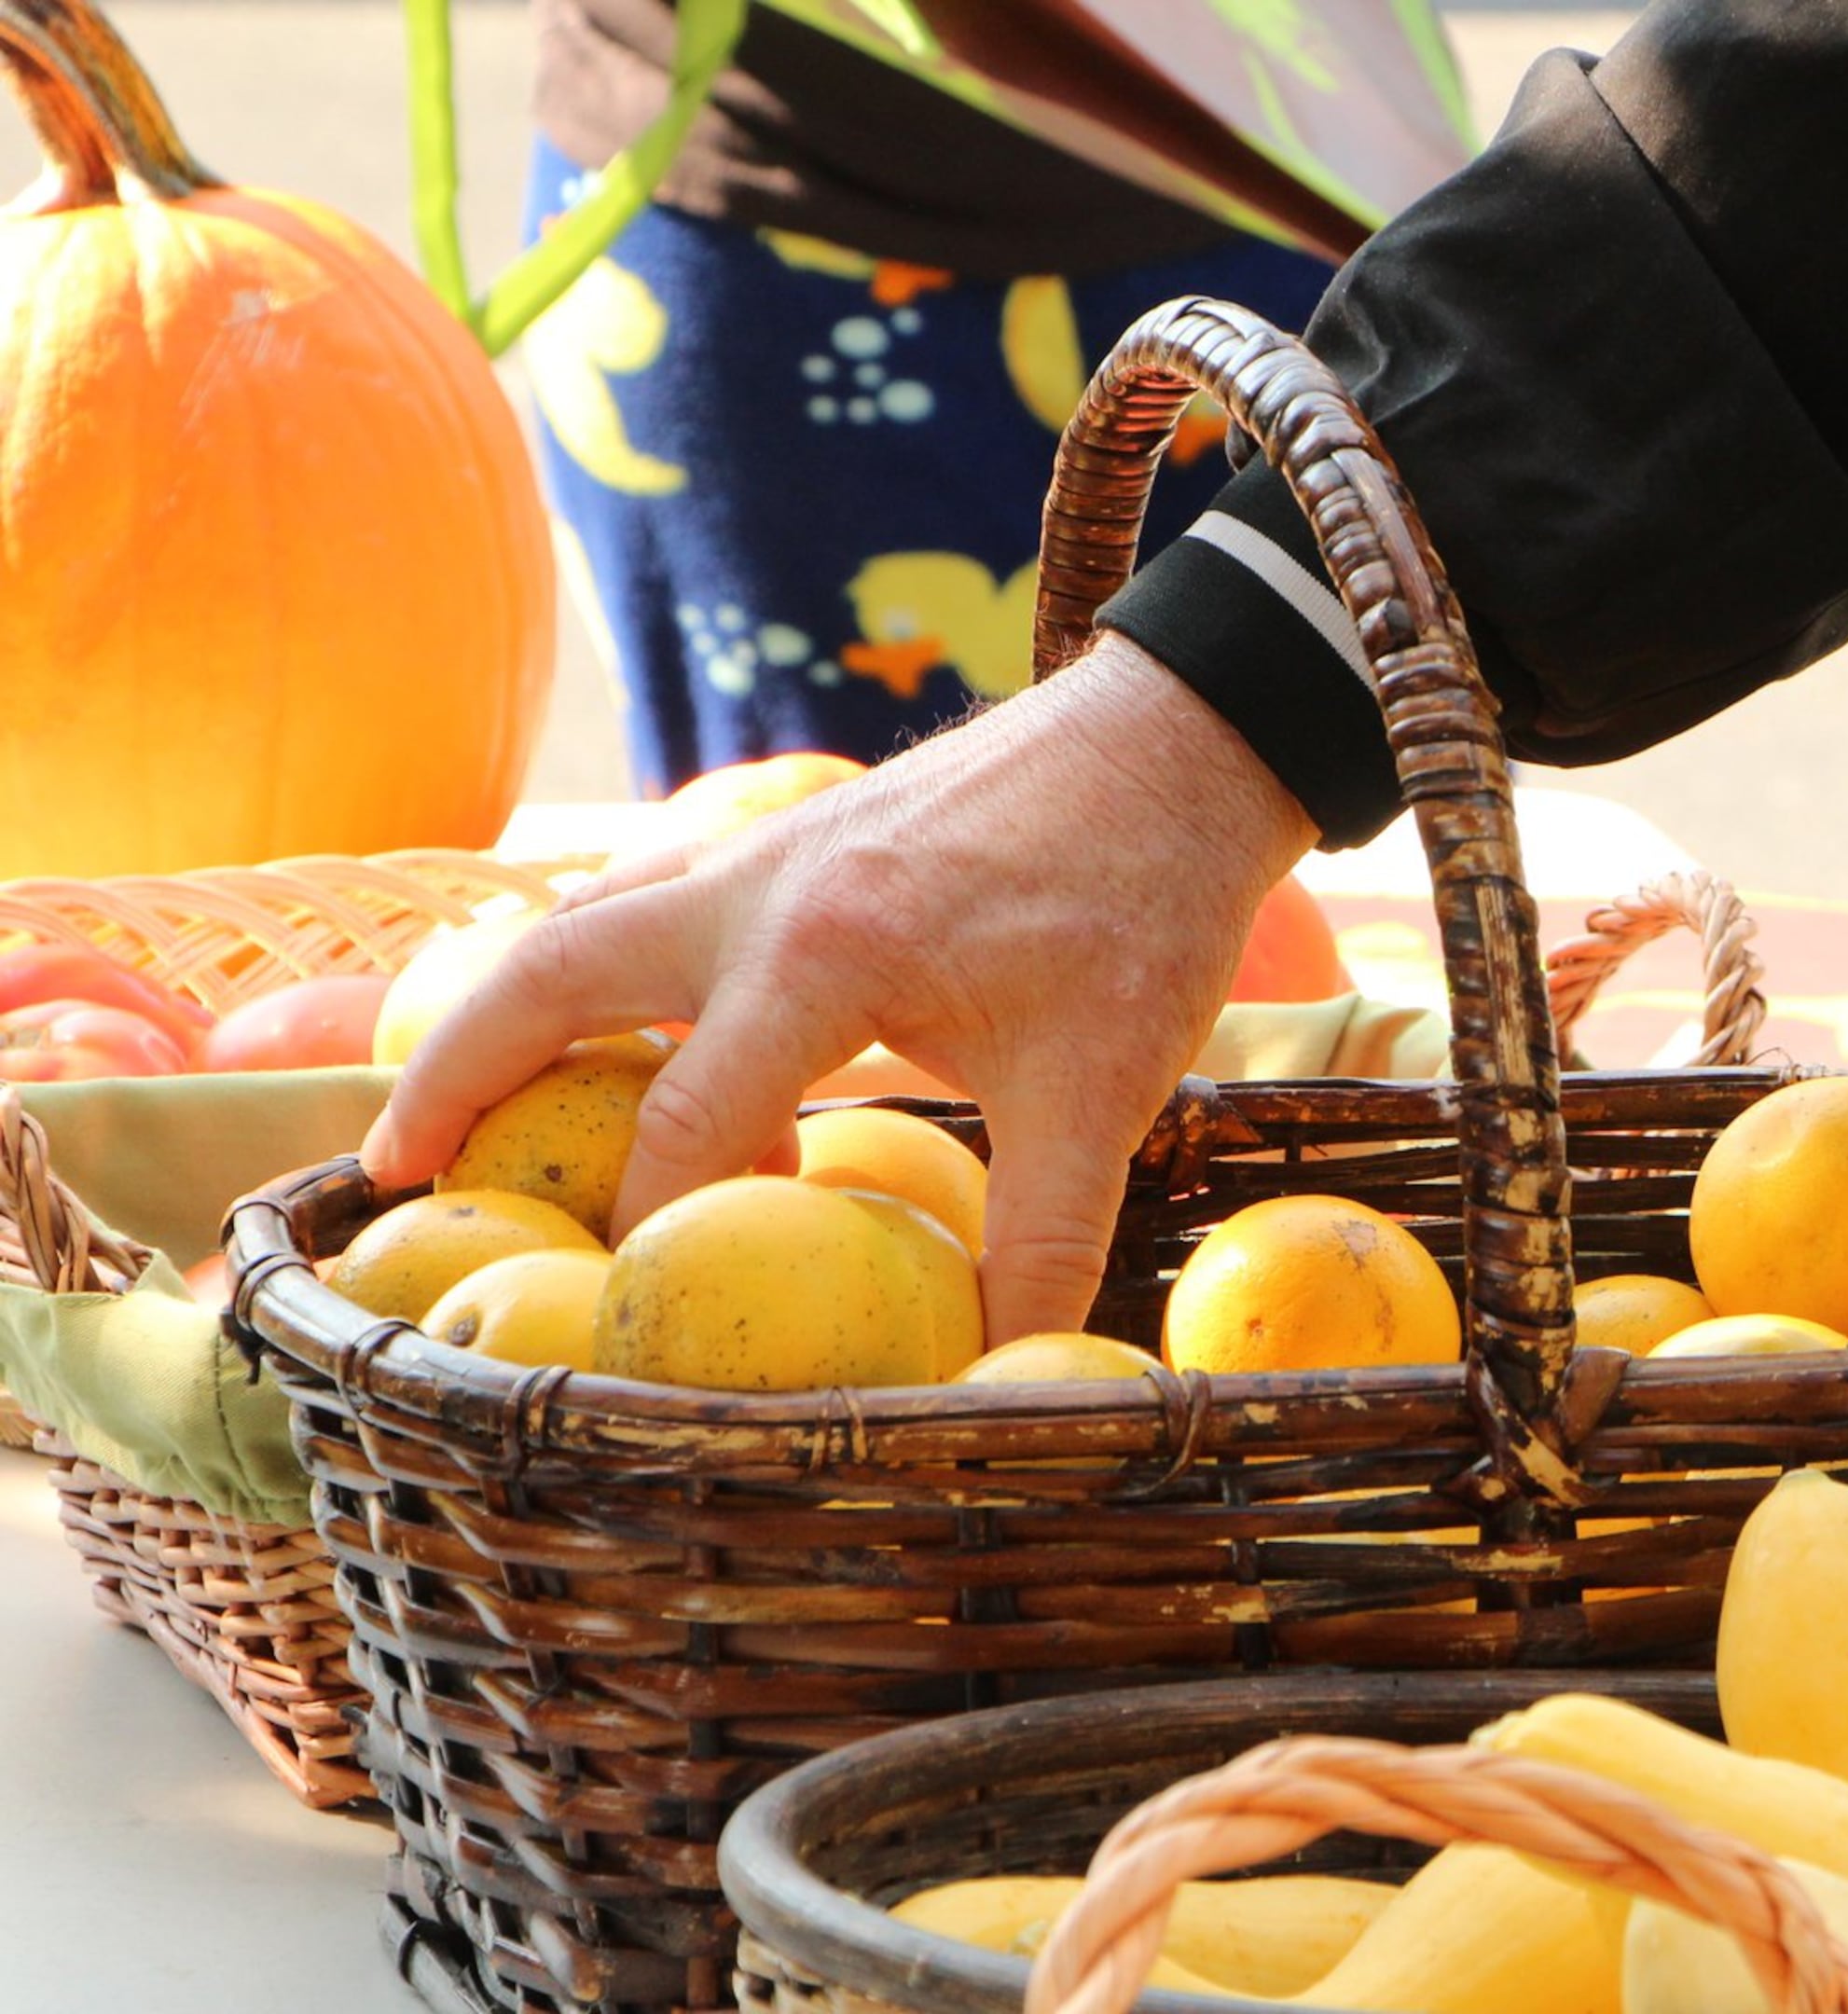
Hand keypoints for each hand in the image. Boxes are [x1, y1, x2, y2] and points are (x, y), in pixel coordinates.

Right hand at [363, 635, 1318, 1341]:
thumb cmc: (1145, 908)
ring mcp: (763, 848)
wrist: (1179, 746)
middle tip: (390, 1175)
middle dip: (454, 1076)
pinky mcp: (791, 835)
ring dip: (514, 1013)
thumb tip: (1005, 1378)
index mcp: (822, 953)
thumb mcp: (1105, 1089)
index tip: (617, 1319)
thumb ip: (1041, 1239)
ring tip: (468, 1114)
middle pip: (546, 979)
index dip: (644, 1229)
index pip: (684, 1120)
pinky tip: (619, 1034)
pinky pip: (653, 899)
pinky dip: (603, 965)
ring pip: (584, 924)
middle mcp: (756, 888)